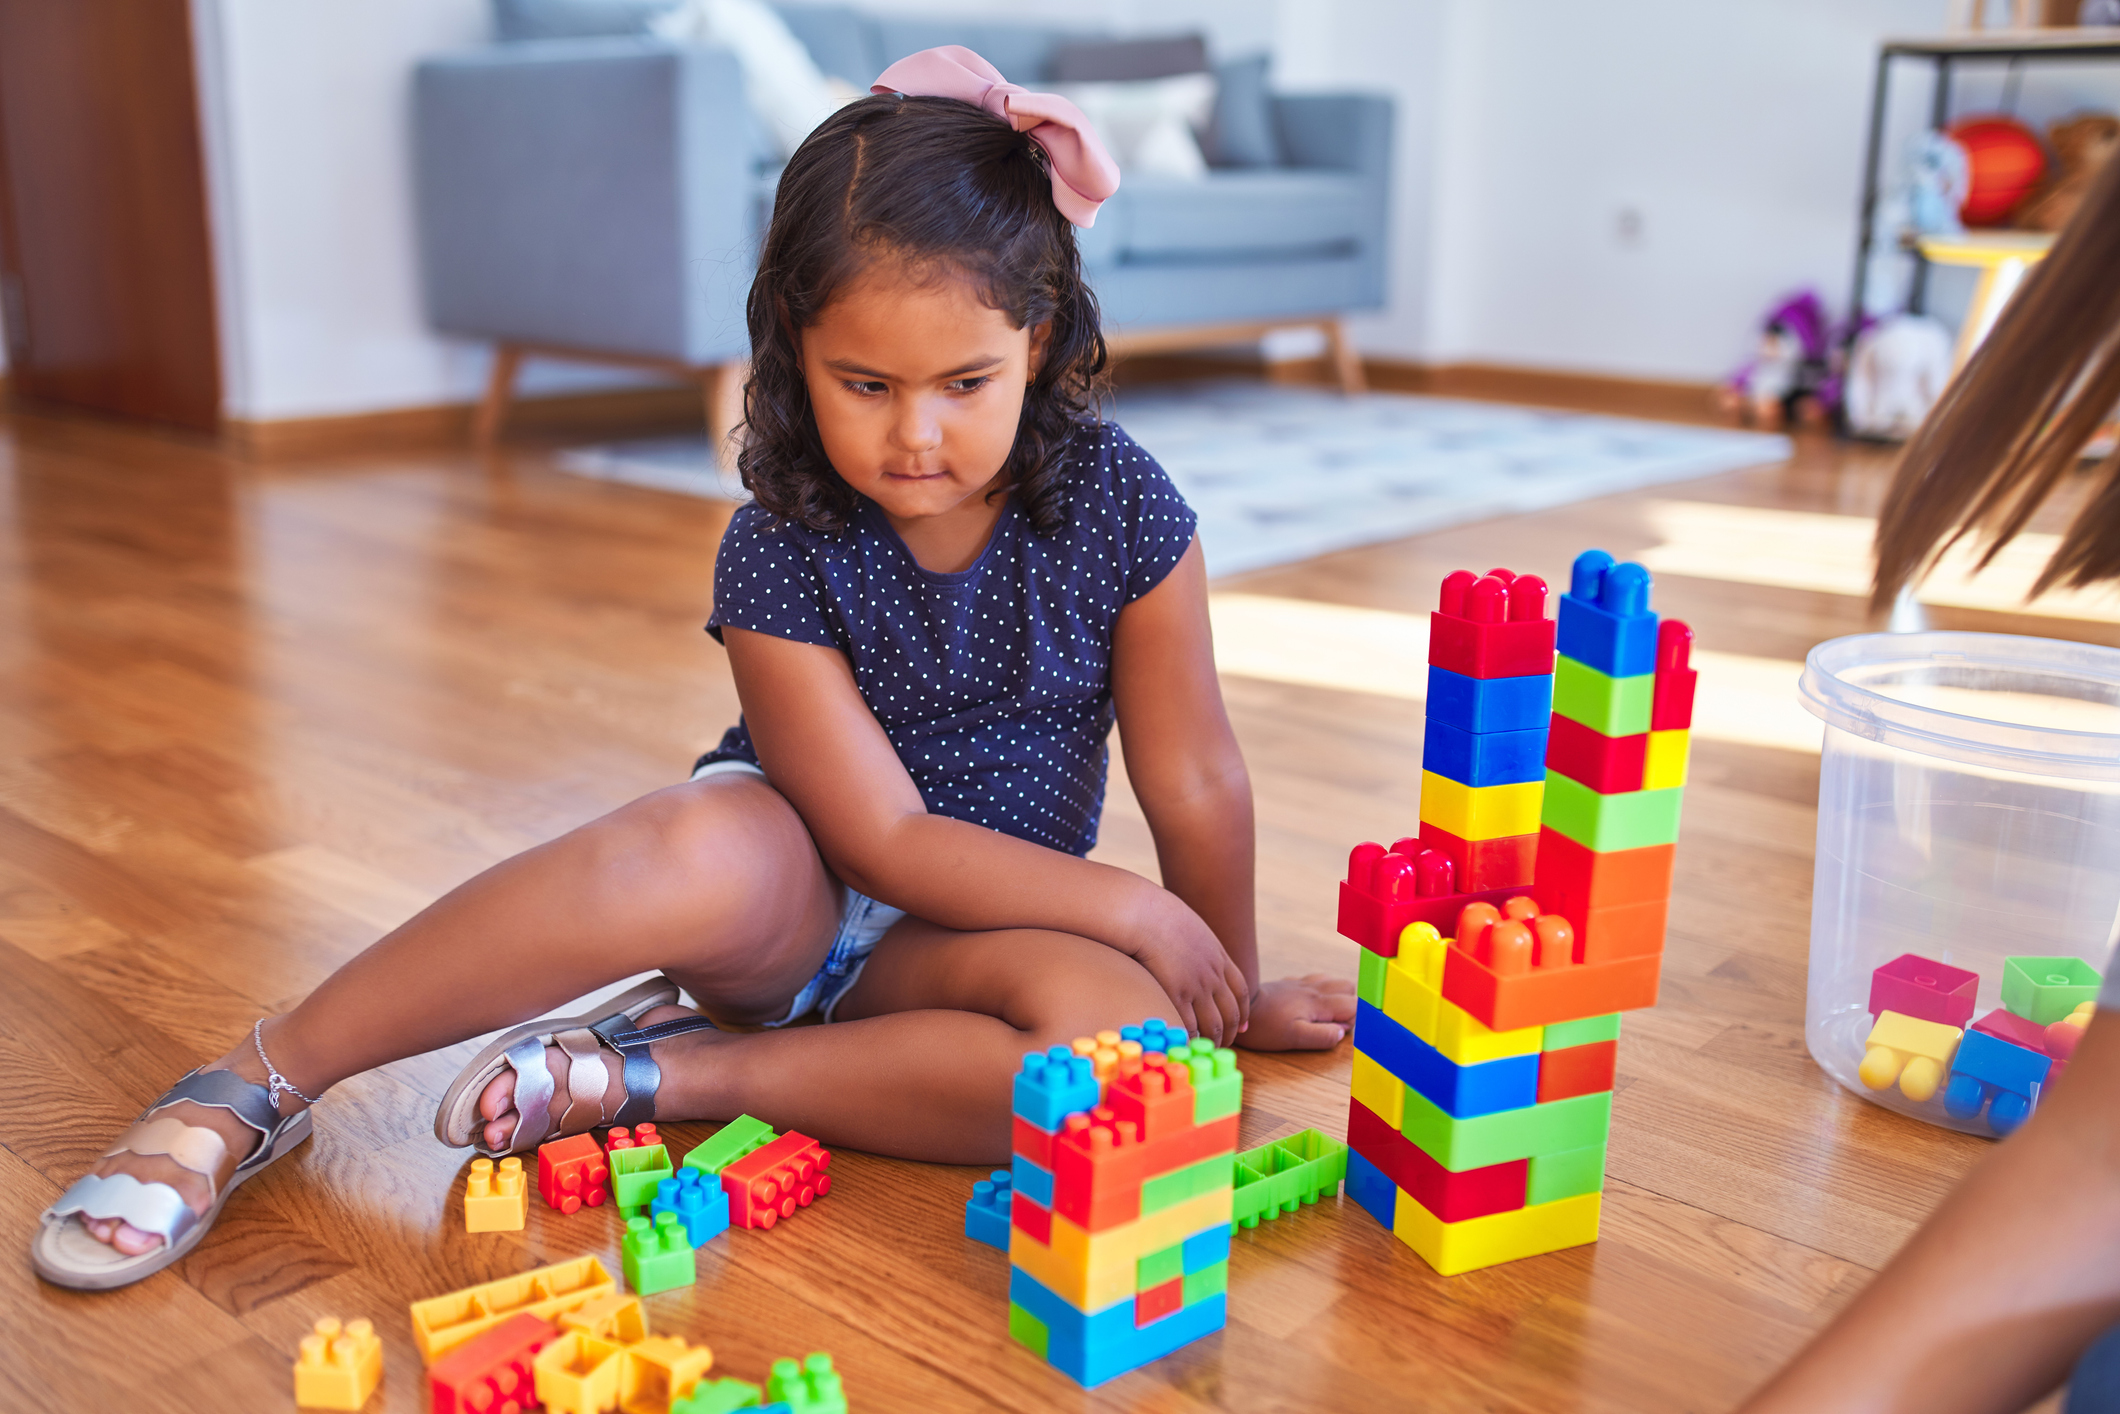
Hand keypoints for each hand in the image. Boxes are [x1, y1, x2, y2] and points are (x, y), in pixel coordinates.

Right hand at [1124, 891, 1250, 1046]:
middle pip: (1231, 1012)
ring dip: (1212, 1040)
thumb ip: (1197, 942)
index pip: (1240, 990)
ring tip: (1206, 1049)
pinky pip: (1189, 1024)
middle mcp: (1213, 974)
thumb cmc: (1158, 915)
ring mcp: (1197, 986)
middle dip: (1230, 1032)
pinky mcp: (1177, 993)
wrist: (1145, 914)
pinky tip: (1187, 1044)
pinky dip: (1191, 1038)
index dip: (1243, 1012)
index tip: (1242, 1026)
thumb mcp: (1190, 926)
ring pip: (1213, 1024)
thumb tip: (1190, 947)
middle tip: (1225, 1045)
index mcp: (1219, 957)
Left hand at [1233, 974, 1355, 1051]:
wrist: (1241, 1007)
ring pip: (1334, 981)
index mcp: (1319, 1003)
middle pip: (1349, 988)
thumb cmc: (1266, 1026)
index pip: (1354, 1005)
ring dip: (1338, 996)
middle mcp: (1315, 989)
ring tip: (1326, 1014)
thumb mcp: (1294, 1038)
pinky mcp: (1290, 984)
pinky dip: (1321, 990)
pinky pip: (1315, 980)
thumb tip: (1341, 1032)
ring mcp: (1302, 984)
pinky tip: (1309, 1003)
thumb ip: (1322, 1036)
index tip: (1340, 1030)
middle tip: (1334, 1023)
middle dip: (1350, 1005)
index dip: (1354, 1020)